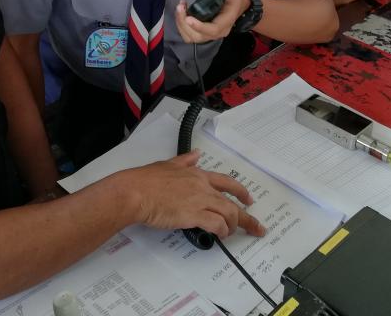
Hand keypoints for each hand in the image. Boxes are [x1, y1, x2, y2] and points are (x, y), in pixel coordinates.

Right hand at [121, 152, 265, 238]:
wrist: (135, 192)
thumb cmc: (146, 181)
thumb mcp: (168, 164)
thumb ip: (184, 161)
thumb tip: (196, 155)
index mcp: (197, 175)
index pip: (226, 182)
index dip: (240, 191)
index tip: (248, 199)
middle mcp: (202, 187)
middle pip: (232, 202)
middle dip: (246, 217)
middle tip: (255, 227)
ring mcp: (199, 201)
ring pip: (229, 213)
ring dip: (233, 226)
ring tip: (230, 233)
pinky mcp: (193, 215)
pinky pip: (217, 225)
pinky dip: (222, 231)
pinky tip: (220, 236)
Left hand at [174, 0, 249, 43]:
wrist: (236, 4)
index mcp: (226, 22)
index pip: (213, 30)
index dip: (199, 26)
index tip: (188, 18)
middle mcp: (217, 32)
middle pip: (198, 36)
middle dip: (185, 24)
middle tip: (180, 7)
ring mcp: (209, 34)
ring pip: (191, 37)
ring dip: (181, 24)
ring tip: (180, 7)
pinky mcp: (202, 32)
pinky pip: (188, 34)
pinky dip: (181, 25)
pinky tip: (181, 12)